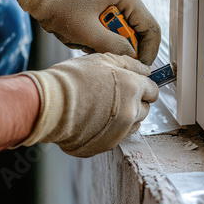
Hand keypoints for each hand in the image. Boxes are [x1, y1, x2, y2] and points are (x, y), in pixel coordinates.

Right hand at [16, 53, 158, 156]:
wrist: (50, 104)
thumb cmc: (73, 79)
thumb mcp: (103, 59)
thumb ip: (129, 63)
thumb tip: (145, 69)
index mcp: (134, 88)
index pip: (153, 89)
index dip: (144, 85)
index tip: (136, 85)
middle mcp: (132, 111)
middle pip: (145, 108)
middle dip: (136, 102)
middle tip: (115, 94)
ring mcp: (120, 131)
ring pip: (133, 123)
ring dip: (125, 116)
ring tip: (104, 107)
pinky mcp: (107, 145)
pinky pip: (118, 136)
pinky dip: (112, 129)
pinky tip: (96, 119)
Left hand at [17, 0, 160, 64]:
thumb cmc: (61, 6)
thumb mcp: (88, 32)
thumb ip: (114, 46)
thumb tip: (133, 58)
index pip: (151, 29)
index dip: (148, 52)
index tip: (138, 68)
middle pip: (138, 32)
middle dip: (122, 47)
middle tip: (101, 53)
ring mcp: (117, 0)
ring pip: (125, 33)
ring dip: (108, 43)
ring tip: (85, 41)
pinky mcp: (108, 6)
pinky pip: (113, 30)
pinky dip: (101, 38)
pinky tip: (84, 36)